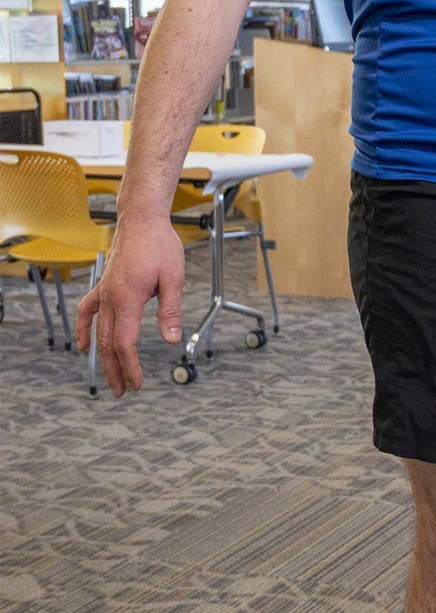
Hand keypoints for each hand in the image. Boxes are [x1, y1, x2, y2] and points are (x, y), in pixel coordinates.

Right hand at [76, 219, 188, 395]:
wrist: (142, 221)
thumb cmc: (160, 245)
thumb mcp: (174, 278)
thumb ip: (170, 310)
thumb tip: (172, 340)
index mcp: (128, 298)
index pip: (124, 342)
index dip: (130, 366)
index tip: (137, 383)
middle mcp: (110, 298)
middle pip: (108, 343)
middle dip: (115, 369)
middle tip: (123, 391)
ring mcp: (104, 292)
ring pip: (98, 331)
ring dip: (102, 357)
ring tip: (109, 378)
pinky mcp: (104, 286)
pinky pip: (88, 311)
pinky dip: (85, 329)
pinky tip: (84, 346)